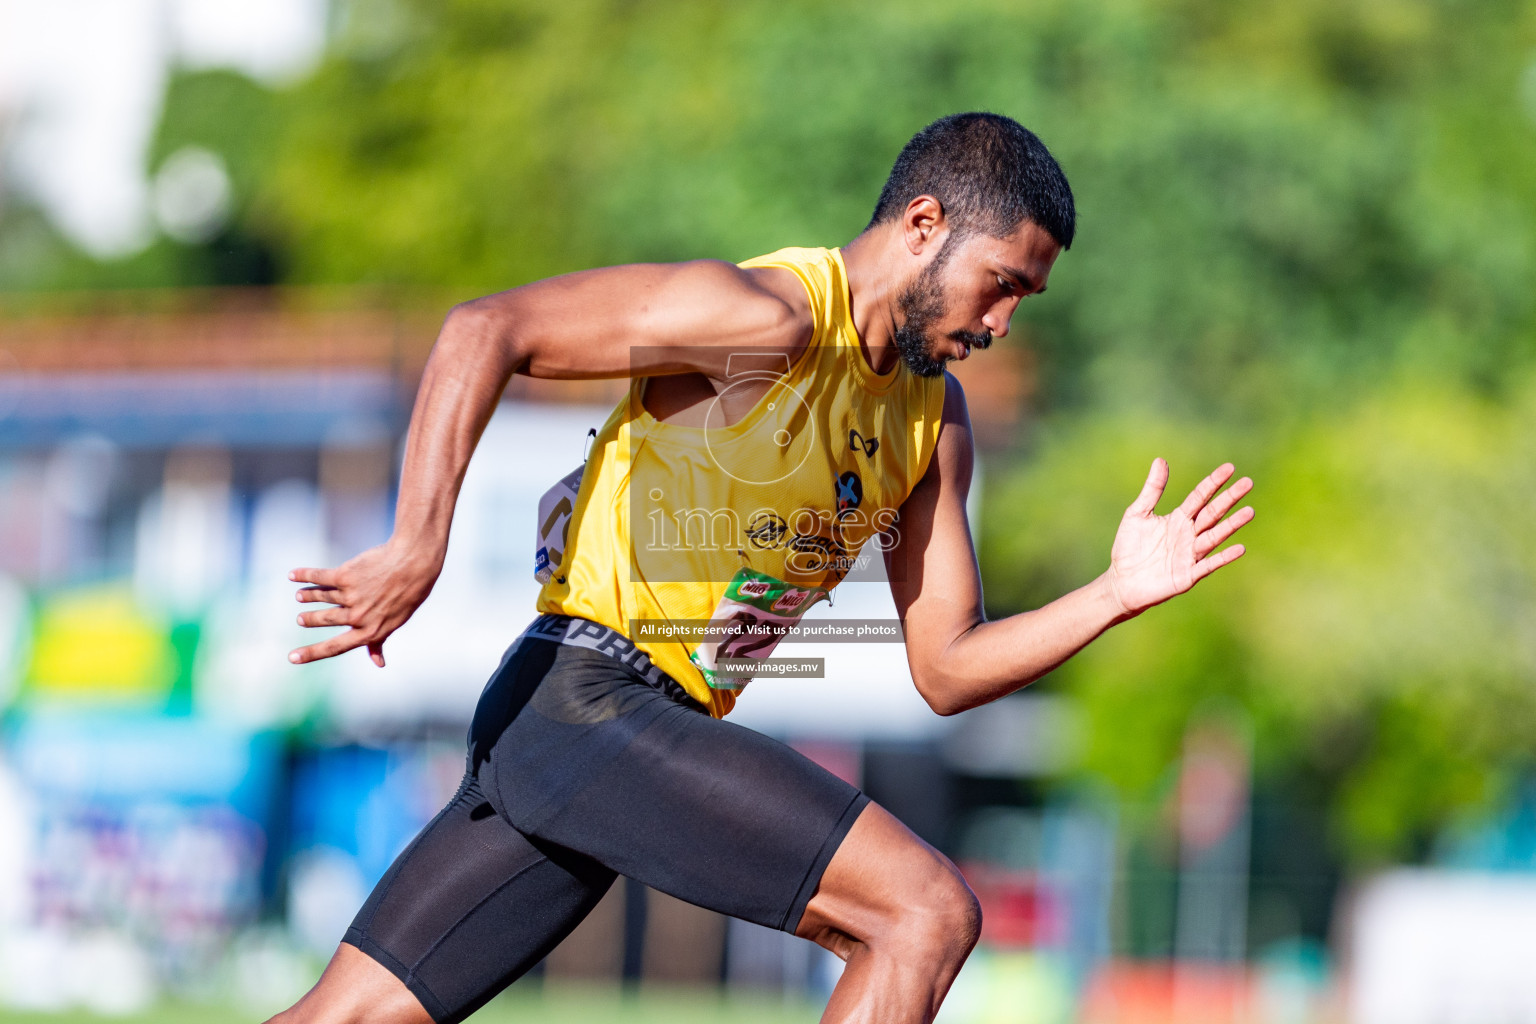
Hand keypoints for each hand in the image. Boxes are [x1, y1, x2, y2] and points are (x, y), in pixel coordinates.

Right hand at [288, 541, 441, 666]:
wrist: (414, 561)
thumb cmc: (408, 593)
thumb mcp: (396, 621)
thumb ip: (380, 640)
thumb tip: (378, 664)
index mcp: (370, 631)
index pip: (336, 647)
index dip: (313, 654)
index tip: (292, 658)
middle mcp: (358, 616)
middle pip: (324, 620)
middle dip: (310, 620)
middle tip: (301, 620)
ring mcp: (350, 596)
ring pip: (321, 597)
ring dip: (308, 596)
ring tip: (300, 597)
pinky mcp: (345, 575)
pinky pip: (318, 577)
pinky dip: (304, 576)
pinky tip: (293, 575)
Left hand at [1105, 458, 1252, 616]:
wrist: (1121, 581)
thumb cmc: (1129, 547)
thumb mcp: (1137, 514)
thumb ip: (1152, 490)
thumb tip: (1160, 460)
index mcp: (1179, 519)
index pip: (1200, 497)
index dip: (1213, 483)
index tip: (1230, 468)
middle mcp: (1189, 535)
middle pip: (1212, 513)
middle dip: (1229, 499)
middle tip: (1248, 483)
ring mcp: (1190, 555)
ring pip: (1214, 537)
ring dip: (1231, 525)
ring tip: (1249, 511)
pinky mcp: (1187, 575)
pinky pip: (1208, 565)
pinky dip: (1223, 558)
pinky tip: (1239, 548)